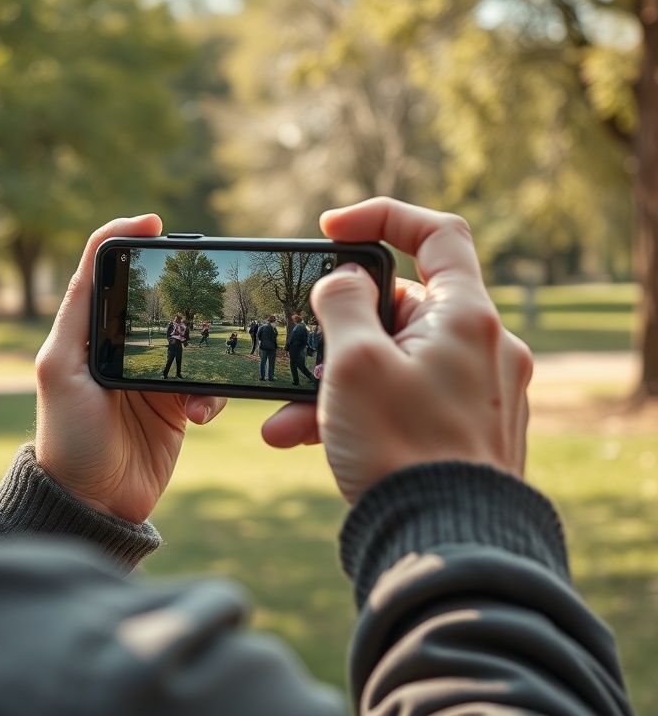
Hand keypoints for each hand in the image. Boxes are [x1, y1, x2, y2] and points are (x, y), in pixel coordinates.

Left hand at [35, 215, 226, 523]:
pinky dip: (209, 395)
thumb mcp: (58, 368)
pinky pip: (206, 385)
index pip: (105, 271)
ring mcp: (151, 377)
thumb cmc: (67, 436)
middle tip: (203, 292)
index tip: (155, 222)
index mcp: (87, 333)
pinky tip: (196, 416)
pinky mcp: (176, 406)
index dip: (125, 237)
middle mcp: (119, 348)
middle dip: (181, 297)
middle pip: (156, 300)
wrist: (94, 503)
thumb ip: (76, 312)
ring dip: (199, 357)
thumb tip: (100, 252)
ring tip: (190, 393)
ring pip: (190, 341)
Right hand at [262, 198, 532, 502]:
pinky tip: (302, 438)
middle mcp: (482, 348)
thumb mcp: (353, 364)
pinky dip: (355, 411)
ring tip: (282, 418)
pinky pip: (400, 400)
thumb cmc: (401, 450)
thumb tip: (342, 281)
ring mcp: (475, 391)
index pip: (438, 234)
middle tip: (295, 351)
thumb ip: (340, 304)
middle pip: (399, 309)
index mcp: (466, 318)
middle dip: (333, 332)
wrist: (443, 547)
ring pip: (391, 362)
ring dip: (332, 382)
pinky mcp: (461, 429)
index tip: (331, 230)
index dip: (382, 217)